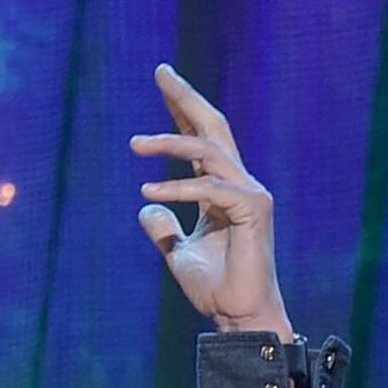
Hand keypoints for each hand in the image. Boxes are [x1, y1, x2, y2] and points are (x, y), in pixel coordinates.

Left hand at [131, 63, 293, 337]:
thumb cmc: (215, 287)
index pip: (201, 138)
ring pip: (208, 152)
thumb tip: (147, 206)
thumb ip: (164, 227)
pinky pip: (210, 188)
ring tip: (135, 143)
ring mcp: (249, 194)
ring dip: (170, 142)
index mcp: (222, 189)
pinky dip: (178, 186)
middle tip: (161, 71)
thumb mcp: (177, 252)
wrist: (237, 315)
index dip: (182, 109)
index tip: (163, 81)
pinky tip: (149, 189)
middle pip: (213, 127)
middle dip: (186, 97)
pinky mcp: (253, 210)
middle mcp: (239, 184)